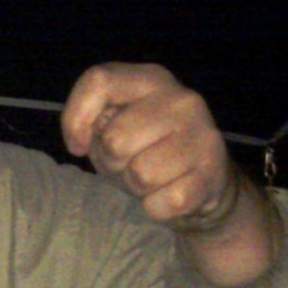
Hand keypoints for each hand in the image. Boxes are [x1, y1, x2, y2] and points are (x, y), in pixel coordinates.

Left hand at [59, 62, 241, 226]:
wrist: (206, 180)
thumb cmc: (147, 149)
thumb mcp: (114, 126)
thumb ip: (94, 120)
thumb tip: (85, 139)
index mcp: (151, 79)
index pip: (99, 81)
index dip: (76, 118)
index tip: (78, 144)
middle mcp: (182, 100)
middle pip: (115, 140)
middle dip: (112, 163)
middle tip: (128, 163)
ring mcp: (202, 136)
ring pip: (141, 175)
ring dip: (136, 187)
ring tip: (150, 178)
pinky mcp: (212, 174)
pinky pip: (162, 203)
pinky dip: (156, 208)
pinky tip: (168, 194)